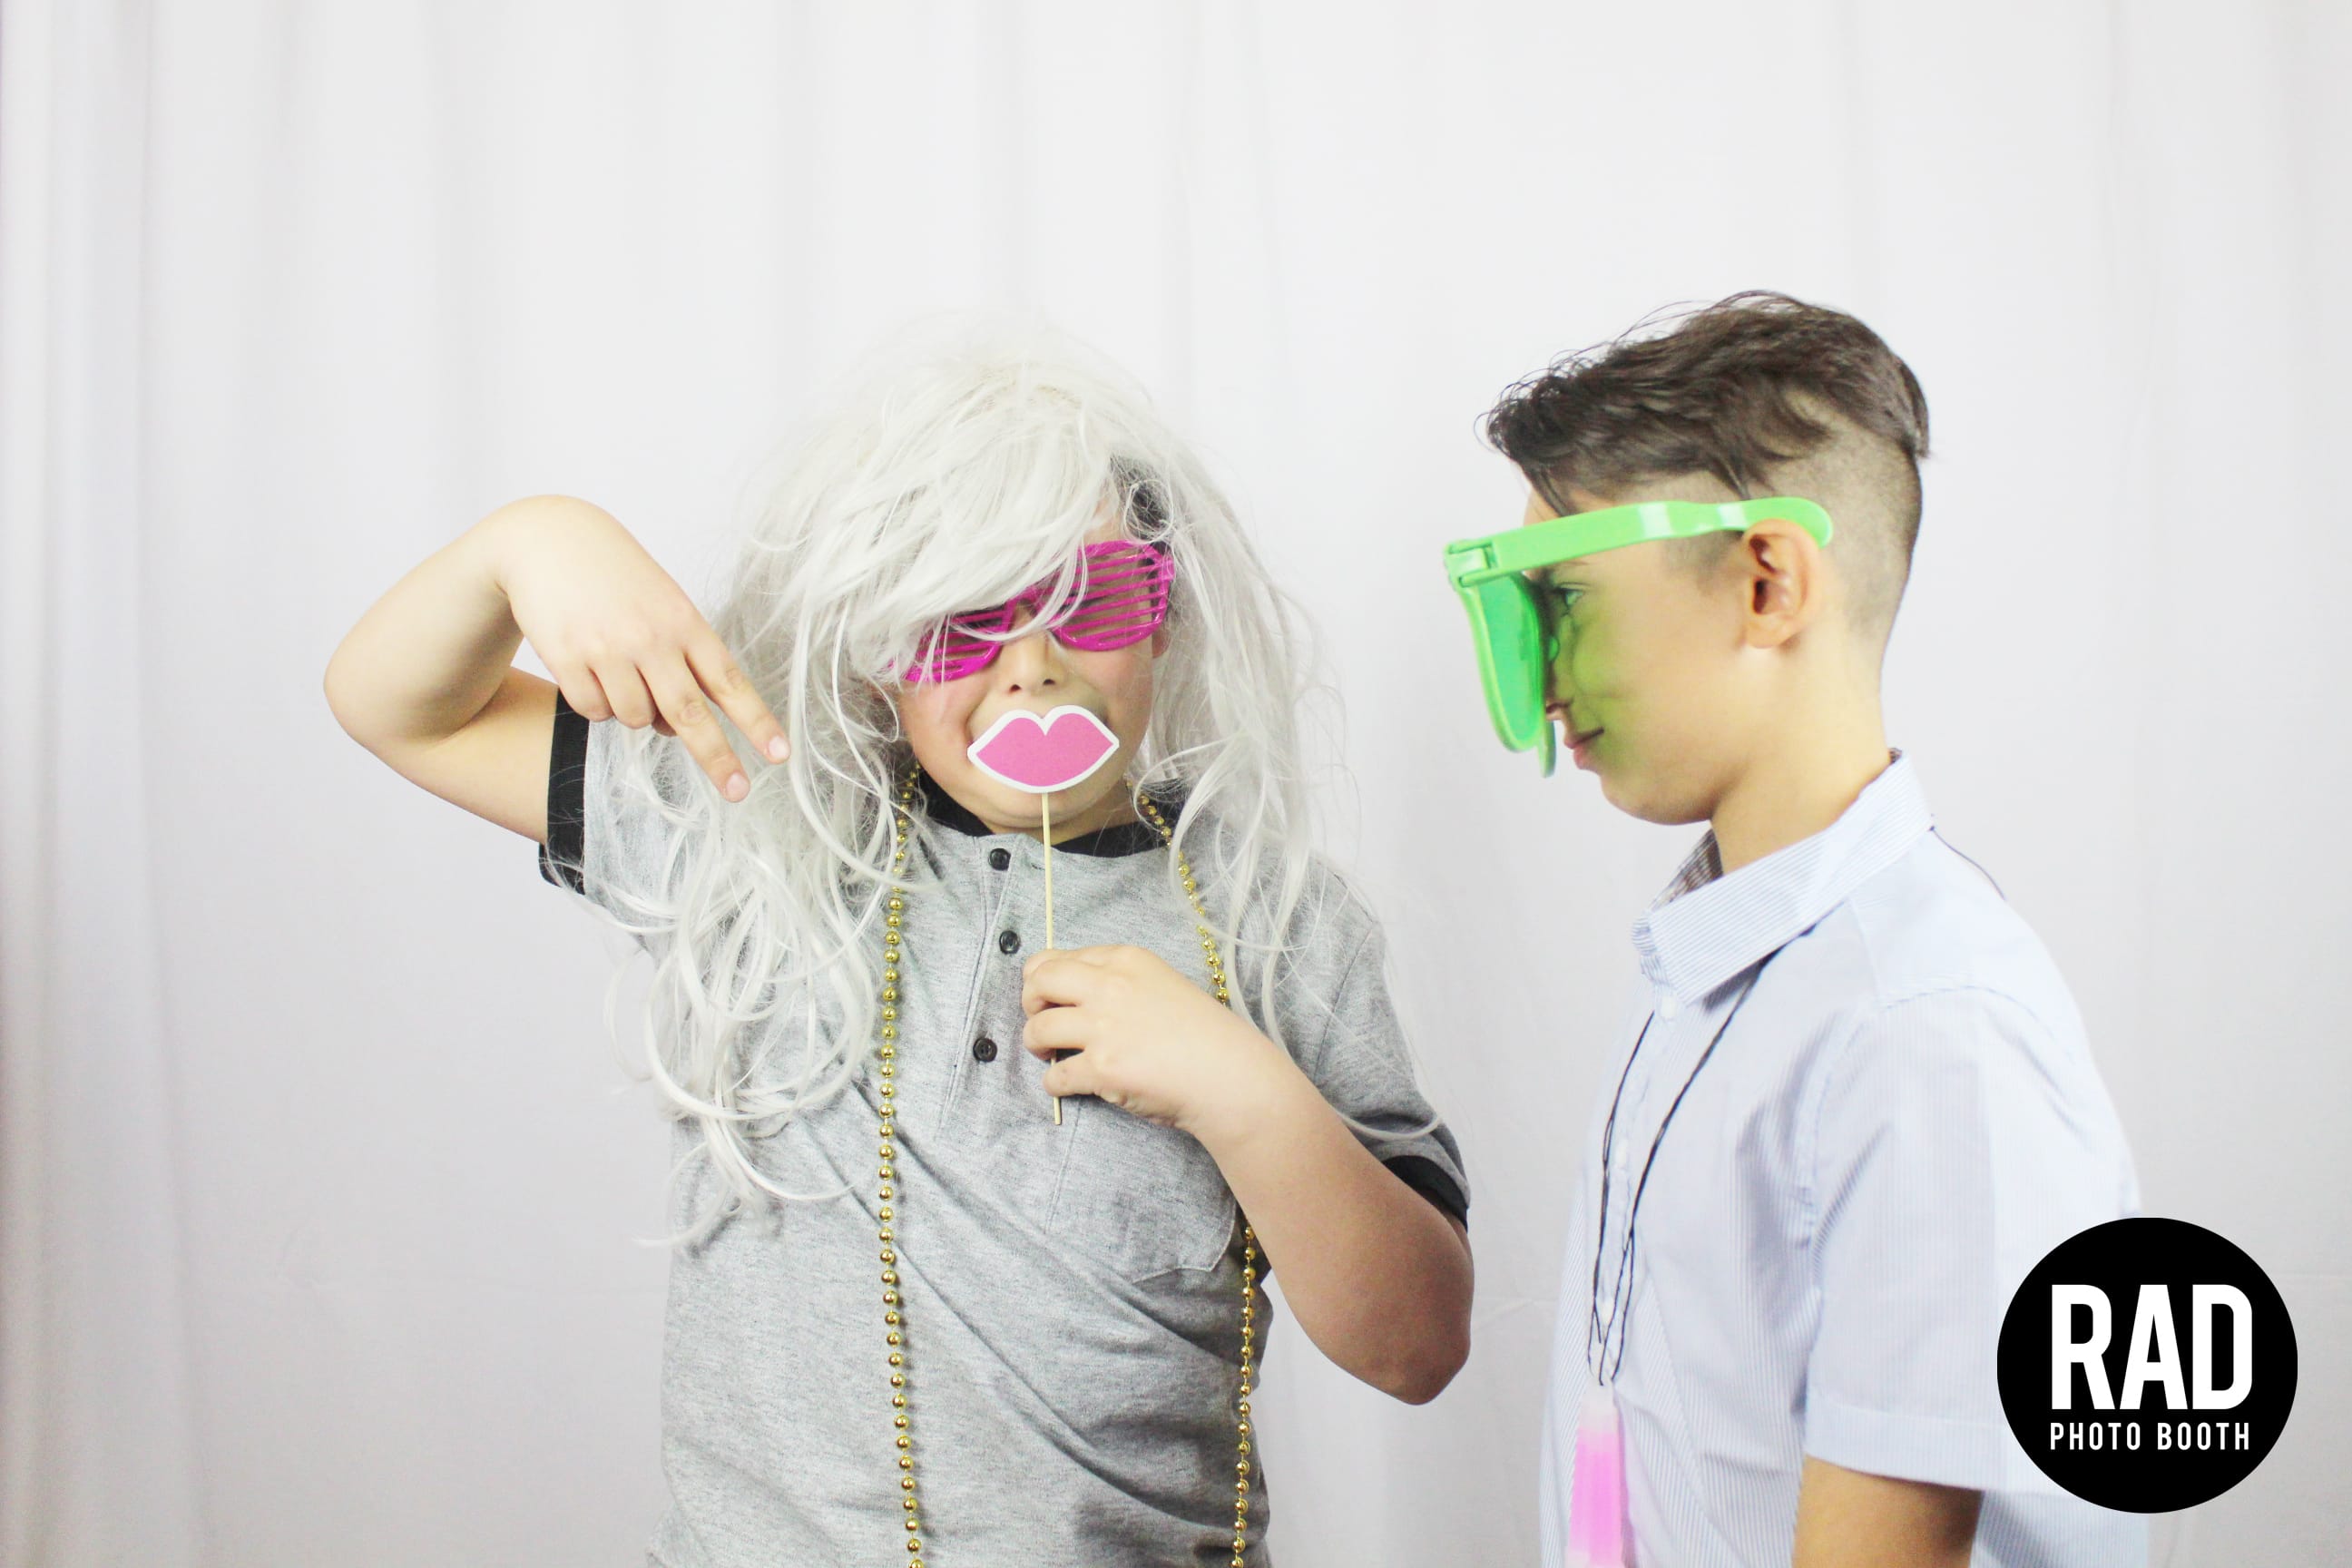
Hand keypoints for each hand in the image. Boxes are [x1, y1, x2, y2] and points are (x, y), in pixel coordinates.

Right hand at [488, 498, 788, 800]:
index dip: (756, 721)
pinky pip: (593, 712)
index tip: (779, 755)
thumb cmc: (616, 577)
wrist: (547, 539)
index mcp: (683, 620)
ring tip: (620, 669)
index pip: (728, 680)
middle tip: (737, 791)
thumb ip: (678, 661)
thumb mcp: (662, 604)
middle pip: (689, 713)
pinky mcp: (567, 658)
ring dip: (634, 711)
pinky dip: (596, 703)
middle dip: (716, 757)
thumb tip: (672, 727)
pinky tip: (589, 666)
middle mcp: (649, 637)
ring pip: (635, 719)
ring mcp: (607, 649)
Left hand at [1020, 945, 1295, 1141]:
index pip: (1058, 958)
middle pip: (1039, 982)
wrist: (1230, 1076)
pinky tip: (1064, 1084)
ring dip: (1035, 1044)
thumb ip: (1119, 981)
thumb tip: (1073, 994)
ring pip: (1038, 1028)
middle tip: (1040, 1022)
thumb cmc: (1202, 1035)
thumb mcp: (1162, 985)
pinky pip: (1055, 1075)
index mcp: (1126, 960)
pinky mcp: (1102, 1068)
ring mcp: (1105, 1027)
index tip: (1047, 996)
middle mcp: (1111, 986)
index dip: (1043, 979)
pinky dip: (1053, 1083)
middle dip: (1029, 1003)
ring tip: (1048, 1054)